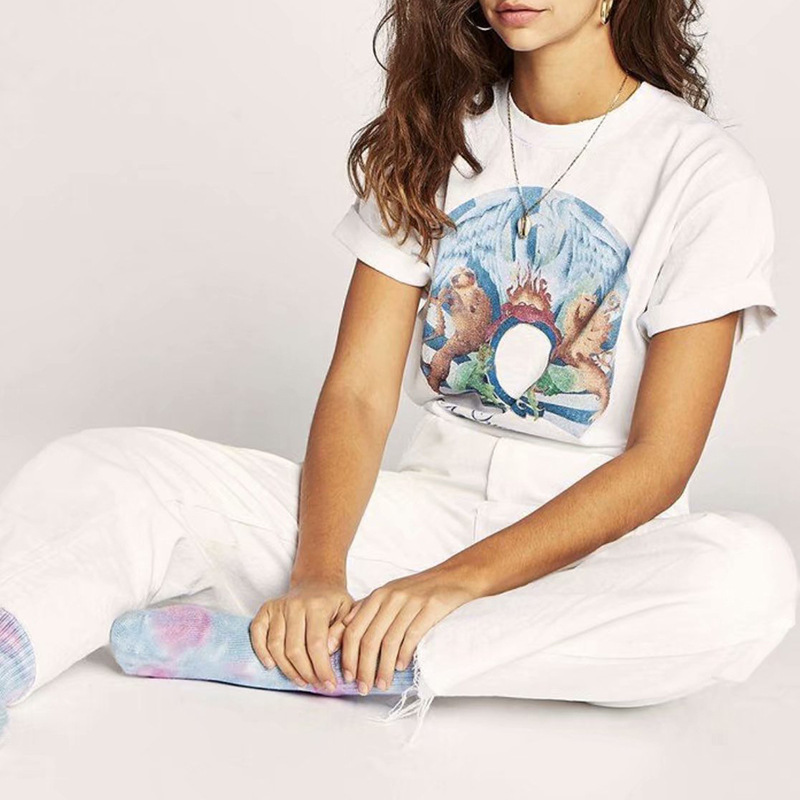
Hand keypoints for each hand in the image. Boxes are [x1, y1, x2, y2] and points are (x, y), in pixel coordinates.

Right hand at [249, 576, 353, 692]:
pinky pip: (257, 632)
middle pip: (294, 648)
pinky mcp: (266, 609)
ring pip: (276, 645)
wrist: (317, 582)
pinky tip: (270, 665)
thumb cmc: (333, 601)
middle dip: (306, 673)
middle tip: (316, 685)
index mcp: (317, 605)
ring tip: (301, 681)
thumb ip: (342, 630)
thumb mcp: (348, 611)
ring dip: (287, 669)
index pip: (316, 644)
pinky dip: (260, 651)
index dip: (322, 668)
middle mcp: (295, 604)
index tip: (329, 685)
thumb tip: (329, 651)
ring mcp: (279, 606)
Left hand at [340, 566, 478, 694]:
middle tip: (363, 687)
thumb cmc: (419, 589)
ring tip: (382, 684)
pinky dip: (404, 655)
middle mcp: (390, 598)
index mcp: (378, 596)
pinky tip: (401, 668)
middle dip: (363, 668)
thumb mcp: (389, 592)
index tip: (347, 675)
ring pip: (389, 641)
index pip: (353, 629)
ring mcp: (410, 602)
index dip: (347, 655)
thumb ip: (366, 607)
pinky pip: (411, 636)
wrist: (452, 576)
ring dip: (383, 668)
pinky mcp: (429, 608)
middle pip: (369, 639)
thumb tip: (344, 626)